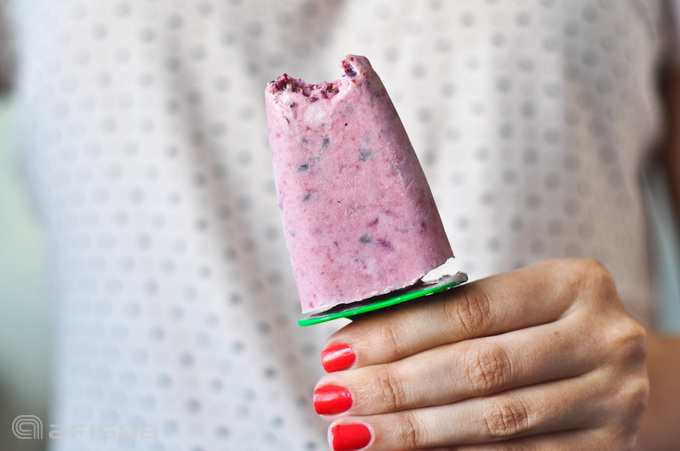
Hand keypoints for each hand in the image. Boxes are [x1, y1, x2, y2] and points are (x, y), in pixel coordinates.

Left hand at [314, 259, 648, 449]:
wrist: (611, 368)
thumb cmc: (540, 327)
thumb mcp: (510, 306)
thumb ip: (446, 319)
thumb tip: (354, 346)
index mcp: (573, 284)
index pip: (468, 310)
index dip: (397, 334)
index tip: (338, 352)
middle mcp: (603, 339)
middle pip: (478, 368)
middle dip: (395, 387)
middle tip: (334, 396)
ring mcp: (612, 399)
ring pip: (494, 421)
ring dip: (413, 431)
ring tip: (354, 432)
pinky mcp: (609, 449)